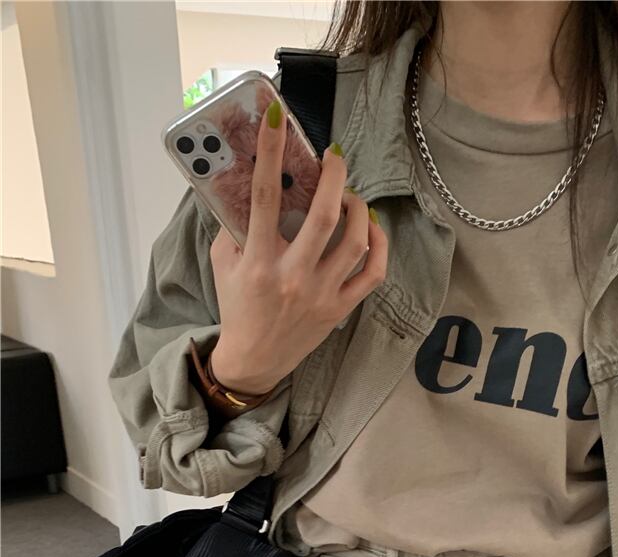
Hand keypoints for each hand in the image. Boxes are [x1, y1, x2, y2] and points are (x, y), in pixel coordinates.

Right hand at [208, 99, 388, 394]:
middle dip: (333, 177)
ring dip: (357, 210)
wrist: (254, 360)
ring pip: (354, 243)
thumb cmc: (238, 307)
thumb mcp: (223, 264)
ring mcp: (321, 295)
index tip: (278, 119)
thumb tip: (251, 179)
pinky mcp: (340, 309)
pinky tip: (371, 228)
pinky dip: (378, 245)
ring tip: (348, 196)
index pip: (265, 197)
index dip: (272, 153)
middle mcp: (292, 278)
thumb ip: (235, 225)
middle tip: (334, 156)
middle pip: (322, 217)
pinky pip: (372, 273)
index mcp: (257, 262)